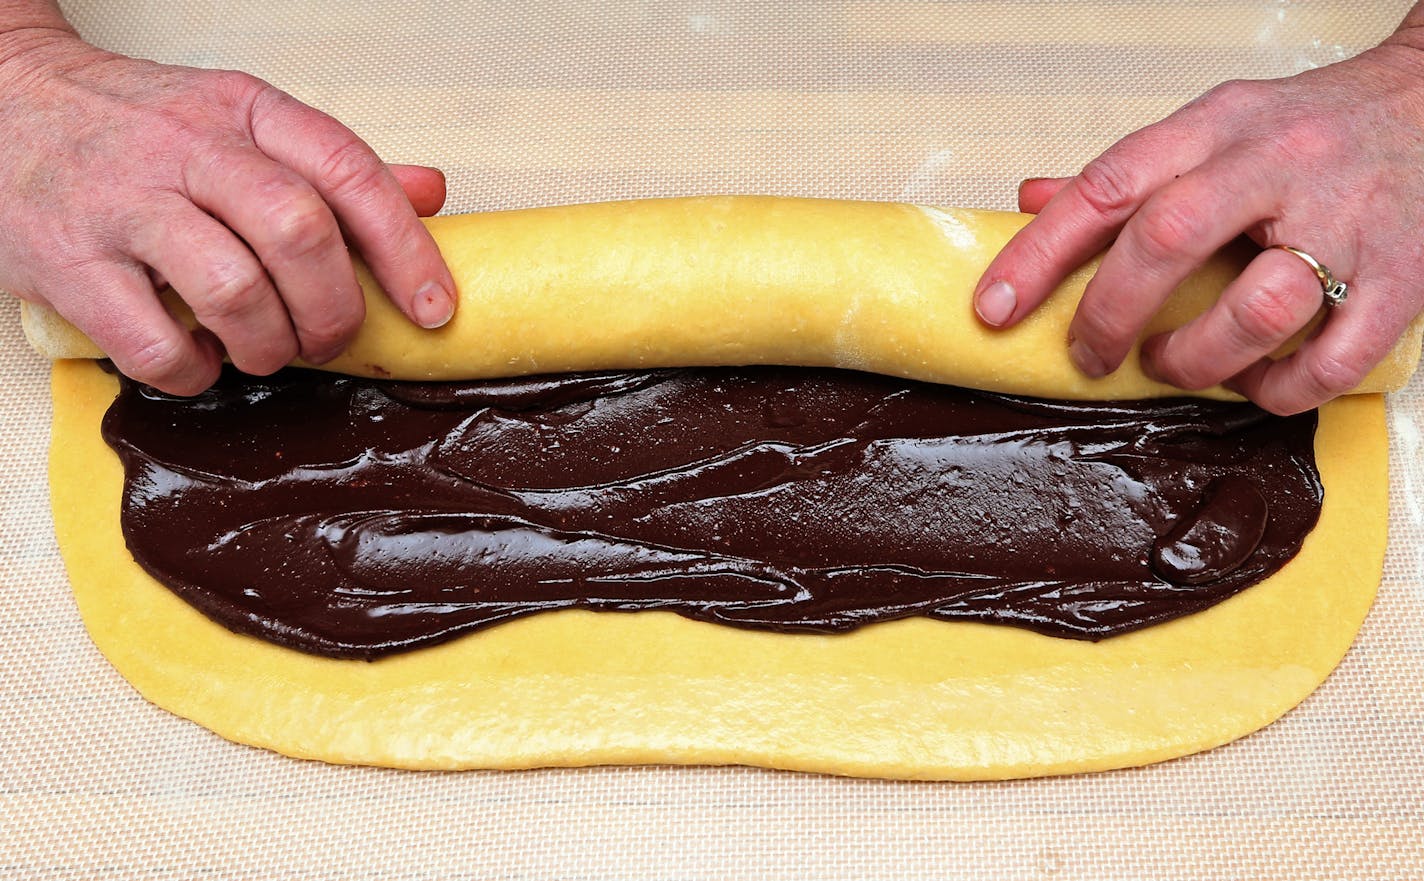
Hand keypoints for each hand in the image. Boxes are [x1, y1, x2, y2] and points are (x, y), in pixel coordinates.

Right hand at [0, 28, 455, 393]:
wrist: (3, 100)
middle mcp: (188, 150)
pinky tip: (199, 359)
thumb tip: (431, 193)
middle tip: (330, 339)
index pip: (348, 173)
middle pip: (299, 233)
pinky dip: (193, 371)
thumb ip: (334, 166)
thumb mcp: (242, 123)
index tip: (435, 308)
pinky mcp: (69, 263)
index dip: (406, 250)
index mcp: (247, 112)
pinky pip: (153, 343)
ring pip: (233, 290)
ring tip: (265, 351)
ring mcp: (124, 205)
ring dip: (269, 346)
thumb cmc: (140, 130)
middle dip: (335, 310)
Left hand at [972, 39, 1423, 414]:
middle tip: (1089, 355)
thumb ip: (1126, 174)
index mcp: (1217, 127)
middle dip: (1109, 313)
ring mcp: (1345, 223)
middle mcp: (1277, 166)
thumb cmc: (1310, 127)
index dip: (1038, 253)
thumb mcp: (1211, 127)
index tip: (994, 306)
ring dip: (1196, 359)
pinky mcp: (1402, 279)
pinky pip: (1333, 360)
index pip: (1108, 186)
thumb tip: (1030, 201)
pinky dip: (1281, 391)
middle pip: (1168, 240)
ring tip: (1173, 365)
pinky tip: (1255, 384)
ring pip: (1256, 309)